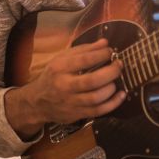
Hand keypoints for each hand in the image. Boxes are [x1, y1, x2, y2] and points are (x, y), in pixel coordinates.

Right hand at [5, 38, 124, 137]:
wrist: (37, 102)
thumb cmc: (53, 76)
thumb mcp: (62, 59)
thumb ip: (83, 51)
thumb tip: (104, 43)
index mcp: (59, 68)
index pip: (84, 60)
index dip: (101, 55)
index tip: (110, 52)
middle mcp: (64, 85)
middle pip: (92, 81)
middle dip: (110, 72)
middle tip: (119, 65)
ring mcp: (70, 102)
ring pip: (96, 98)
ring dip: (111, 88)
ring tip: (116, 81)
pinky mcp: (76, 114)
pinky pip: (98, 111)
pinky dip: (113, 104)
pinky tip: (121, 95)